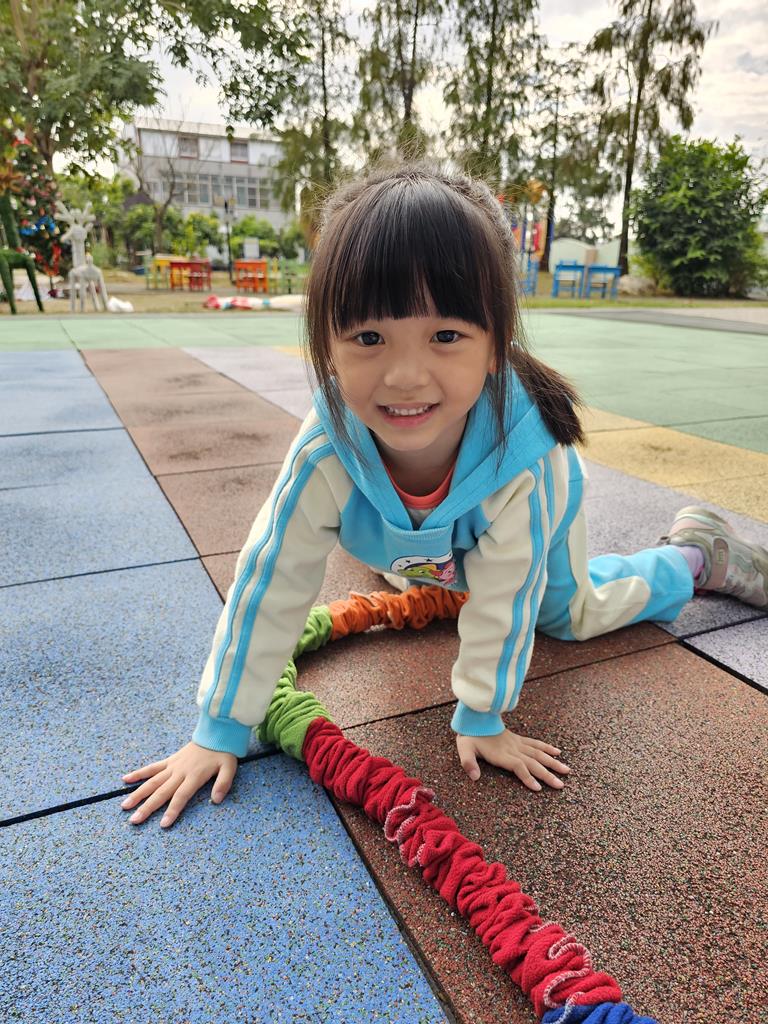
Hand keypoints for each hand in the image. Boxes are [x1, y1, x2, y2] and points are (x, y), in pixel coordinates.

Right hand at [120, 741, 237, 827]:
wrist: (216, 733)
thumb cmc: (223, 753)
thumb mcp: (229, 768)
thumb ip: (223, 783)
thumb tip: (216, 800)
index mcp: (194, 776)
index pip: (181, 796)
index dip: (172, 810)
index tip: (163, 824)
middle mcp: (180, 772)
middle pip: (161, 792)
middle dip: (147, 807)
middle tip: (134, 821)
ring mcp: (172, 766)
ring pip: (152, 781)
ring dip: (138, 793)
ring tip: (125, 806)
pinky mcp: (169, 761)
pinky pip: (152, 767)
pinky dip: (139, 773)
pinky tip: (125, 779)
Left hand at [456, 728, 569, 791]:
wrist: (475, 719)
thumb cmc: (470, 737)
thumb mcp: (464, 750)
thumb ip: (468, 763)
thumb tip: (474, 777)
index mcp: (502, 754)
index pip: (519, 766)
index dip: (528, 777)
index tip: (539, 788)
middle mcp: (513, 749)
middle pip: (533, 762)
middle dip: (548, 774)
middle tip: (561, 785)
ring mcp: (517, 743)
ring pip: (538, 753)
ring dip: (553, 762)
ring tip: (566, 770)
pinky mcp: (519, 739)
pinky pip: (535, 743)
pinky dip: (547, 748)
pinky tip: (558, 753)